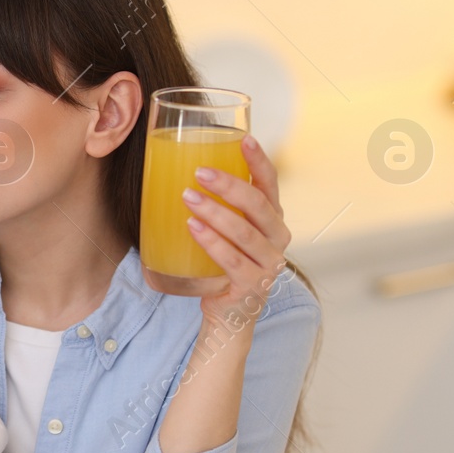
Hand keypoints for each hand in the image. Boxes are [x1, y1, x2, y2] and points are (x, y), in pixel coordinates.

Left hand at [183, 133, 290, 324]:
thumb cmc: (222, 264)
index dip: (259, 160)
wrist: (229, 314)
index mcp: (272, 219)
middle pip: (258, 204)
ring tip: (187, 196)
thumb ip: (216, 206)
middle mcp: (278, 238)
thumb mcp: (225, 232)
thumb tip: (175, 171)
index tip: (243, 138)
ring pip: (244, 231)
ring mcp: (269, 263)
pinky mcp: (253, 285)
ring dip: (214, 211)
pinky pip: (232, 260)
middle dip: (229, 185)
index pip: (270, 183)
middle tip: (199, 171)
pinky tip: (193, 227)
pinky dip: (212, 242)